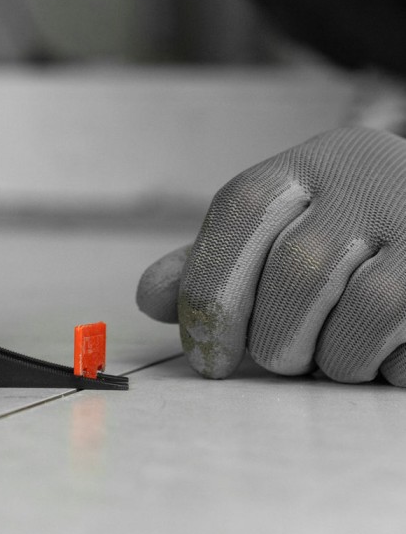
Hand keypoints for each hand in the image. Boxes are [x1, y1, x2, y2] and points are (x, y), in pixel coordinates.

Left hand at [137, 127, 405, 385]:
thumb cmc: (332, 242)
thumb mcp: (267, 240)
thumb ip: (209, 267)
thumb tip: (152, 297)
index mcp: (303, 168)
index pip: (238, 213)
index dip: (211, 293)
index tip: (207, 357)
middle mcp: (365, 179)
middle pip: (298, 271)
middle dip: (275, 338)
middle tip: (278, 358)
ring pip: (361, 312)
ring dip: (331, 358)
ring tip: (331, 353)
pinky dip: (381, 365)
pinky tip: (378, 351)